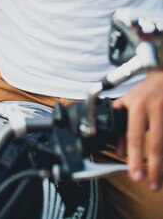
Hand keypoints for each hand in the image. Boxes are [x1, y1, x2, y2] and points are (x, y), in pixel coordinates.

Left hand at [114, 70, 162, 189]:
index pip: (134, 136)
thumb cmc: (145, 91)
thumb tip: (119, 152)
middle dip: (154, 167)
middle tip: (151, 185)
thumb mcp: (128, 103)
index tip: (135, 176)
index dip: (134, 157)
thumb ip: (121, 126)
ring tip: (160, 181)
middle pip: (156, 143)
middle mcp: (155, 108)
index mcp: (138, 106)